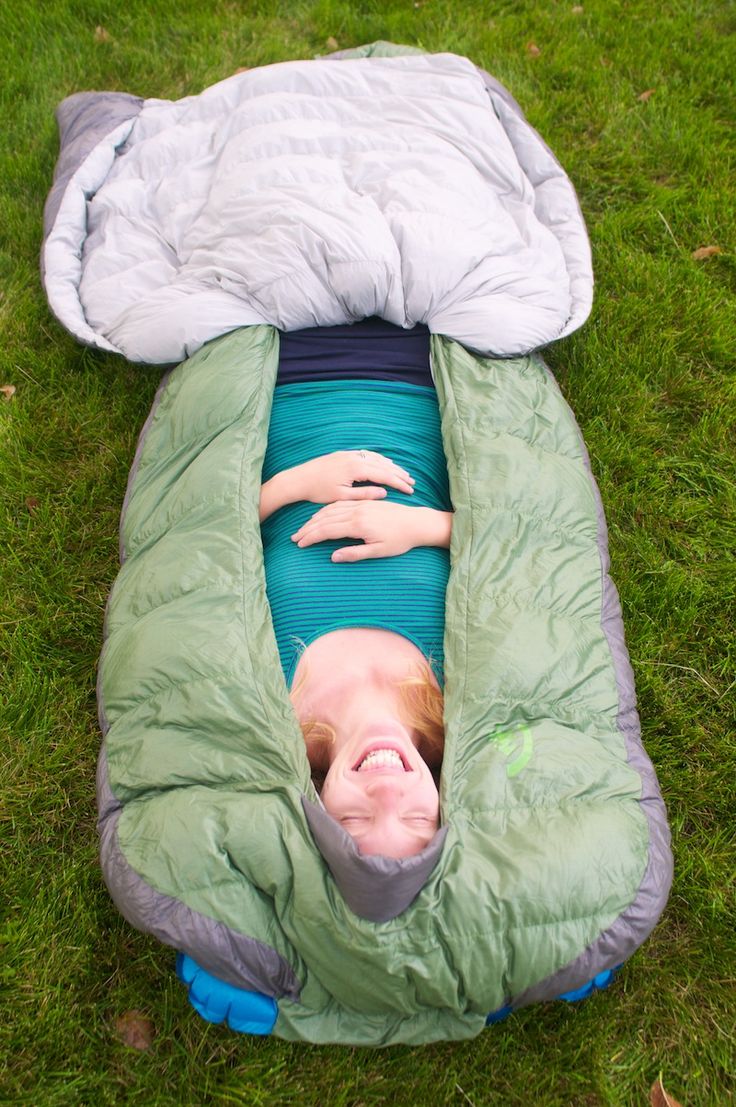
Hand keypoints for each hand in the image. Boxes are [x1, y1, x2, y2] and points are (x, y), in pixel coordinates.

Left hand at [290, 450, 414, 503]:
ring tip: (403, 474)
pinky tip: (384, 464)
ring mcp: (349, 454)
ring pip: (376, 458)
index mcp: (355, 469)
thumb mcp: (342, 496)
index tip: (410, 489)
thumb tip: (384, 492)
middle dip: (399, 474)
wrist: (298, 478)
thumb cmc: (318, 491)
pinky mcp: (343, 454)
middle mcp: (354, 458)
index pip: (383, 475)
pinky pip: (367, 455)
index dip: (398, 483)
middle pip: (383, 464)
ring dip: (390, 466)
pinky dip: (379, 460)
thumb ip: (364, 494)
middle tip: (412, 482)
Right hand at [291, 502, 452, 561]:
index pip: (327, 530)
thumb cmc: (400, 541)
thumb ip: (355, 553)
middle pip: (325, 518)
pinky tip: (321, 515)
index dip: (311, 537)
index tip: (300, 545)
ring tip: (304, 528)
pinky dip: (327, 509)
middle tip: (295, 538)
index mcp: (359, 524)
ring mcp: (361, 505)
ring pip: (331, 509)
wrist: (417, 523)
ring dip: (315, 518)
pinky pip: (341, 503)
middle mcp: (357, 511)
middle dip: (308, 528)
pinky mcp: (365, 502)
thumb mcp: (378, 551)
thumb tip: (333, 557)